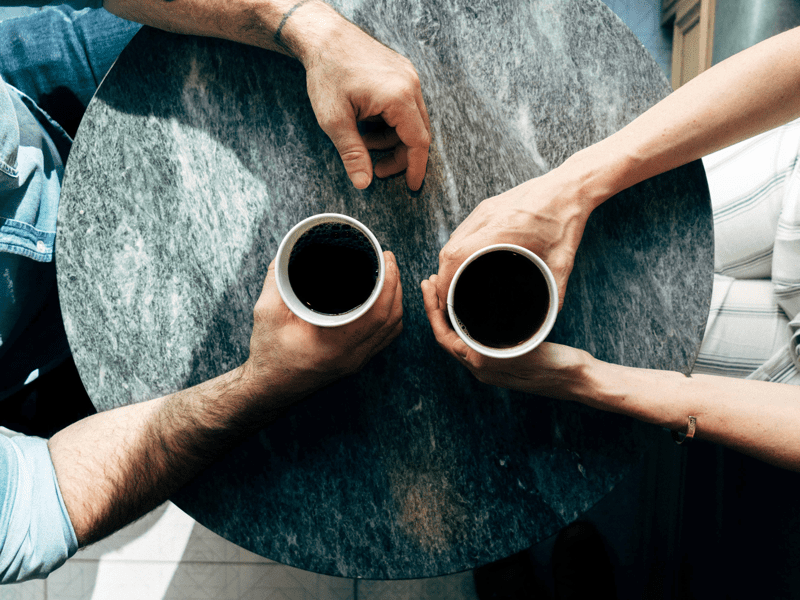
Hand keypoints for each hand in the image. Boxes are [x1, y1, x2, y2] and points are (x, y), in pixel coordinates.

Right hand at [245, 251, 402, 401]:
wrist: (268, 389)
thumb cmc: (267, 353)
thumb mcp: (267, 312)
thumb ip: (278, 279)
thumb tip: (289, 251)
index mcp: (334, 343)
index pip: (378, 312)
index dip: (389, 283)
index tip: (386, 258)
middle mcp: (351, 356)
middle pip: (391, 318)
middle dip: (396, 284)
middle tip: (389, 259)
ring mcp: (356, 362)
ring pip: (392, 329)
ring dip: (396, 300)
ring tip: (390, 275)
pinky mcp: (355, 363)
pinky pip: (384, 339)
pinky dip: (390, 317)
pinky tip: (384, 301)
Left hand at [293, 5, 429, 190]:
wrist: (322, 35)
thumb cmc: (327, 72)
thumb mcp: (334, 120)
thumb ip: (352, 153)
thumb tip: (364, 184)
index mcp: (399, 97)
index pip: (418, 142)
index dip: (415, 167)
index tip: (412, 186)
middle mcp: (410, 84)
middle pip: (418, 133)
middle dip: (399, 156)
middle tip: (377, 169)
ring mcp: (408, 76)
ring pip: (412, 120)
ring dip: (392, 139)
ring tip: (364, 142)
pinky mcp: (401, 72)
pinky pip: (405, 106)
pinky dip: (391, 122)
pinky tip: (369, 125)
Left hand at [421, 275, 587, 399]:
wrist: (579, 380)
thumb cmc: (559, 366)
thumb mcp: (528, 351)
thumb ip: (501, 346)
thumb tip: (475, 334)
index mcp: (482, 366)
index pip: (444, 337)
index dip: (433, 310)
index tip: (429, 285)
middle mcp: (481, 367)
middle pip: (446, 334)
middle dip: (435, 307)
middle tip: (430, 280)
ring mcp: (490, 364)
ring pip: (457, 335)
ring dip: (448, 312)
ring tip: (444, 287)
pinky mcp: (500, 358)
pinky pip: (472, 337)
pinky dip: (464, 318)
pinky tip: (469, 303)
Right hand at [434, 169, 597, 310]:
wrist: (570, 187)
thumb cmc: (567, 221)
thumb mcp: (563, 262)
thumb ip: (555, 292)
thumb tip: (549, 317)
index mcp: (502, 231)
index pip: (456, 257)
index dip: (444, 281)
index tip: (444, 300)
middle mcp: (487, 218)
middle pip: (448, 251)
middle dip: (443, 277)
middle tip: (448, 298)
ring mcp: (484, 210)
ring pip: (452, 240)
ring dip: (449, 263)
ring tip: (454, 282)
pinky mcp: (486, 206)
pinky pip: (462, 231)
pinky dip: (458, 249)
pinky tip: (465, 261)